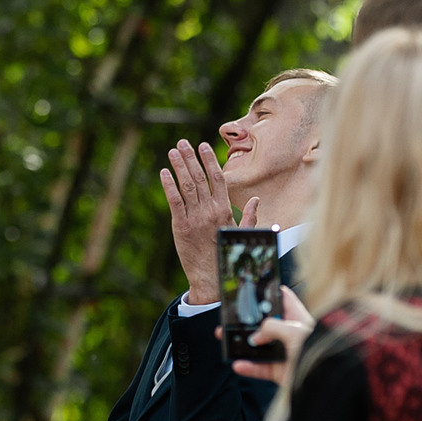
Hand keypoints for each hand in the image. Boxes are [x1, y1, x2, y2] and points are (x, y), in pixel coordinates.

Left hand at [162, 140, 258, 305]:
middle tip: (183, 142)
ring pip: (187, 186)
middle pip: (200, 178)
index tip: (203, 146)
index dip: (210, 161)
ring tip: (173, 151)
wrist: (213, 278)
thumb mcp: (242, 234)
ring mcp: (195, 218)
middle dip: (191, 158)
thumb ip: (250, 216)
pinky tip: (164, 172)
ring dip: (179, 166)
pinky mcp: (181, 227)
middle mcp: (210, 211)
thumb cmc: (227, 255)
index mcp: (225, 210)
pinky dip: (169, 185)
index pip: (218, 178)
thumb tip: (257, 199)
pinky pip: (174, 201)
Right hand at [231, 287, 312, 382]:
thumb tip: (256, 337)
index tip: (256, 288)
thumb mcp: (292, 330)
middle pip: (266, 324)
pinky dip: (248, 367)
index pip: (285, 300)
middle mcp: (290, 335)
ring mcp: (283, 353)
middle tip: (234, 317)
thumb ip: (270, 327)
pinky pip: (259, 368)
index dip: (271, 293)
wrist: (321, 379)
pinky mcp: (278, 371)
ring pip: (258, 347)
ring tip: (228, 339)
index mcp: (299, 320)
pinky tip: (239, 363)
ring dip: (243, 344)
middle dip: (249, 321)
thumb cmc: (316, 351)